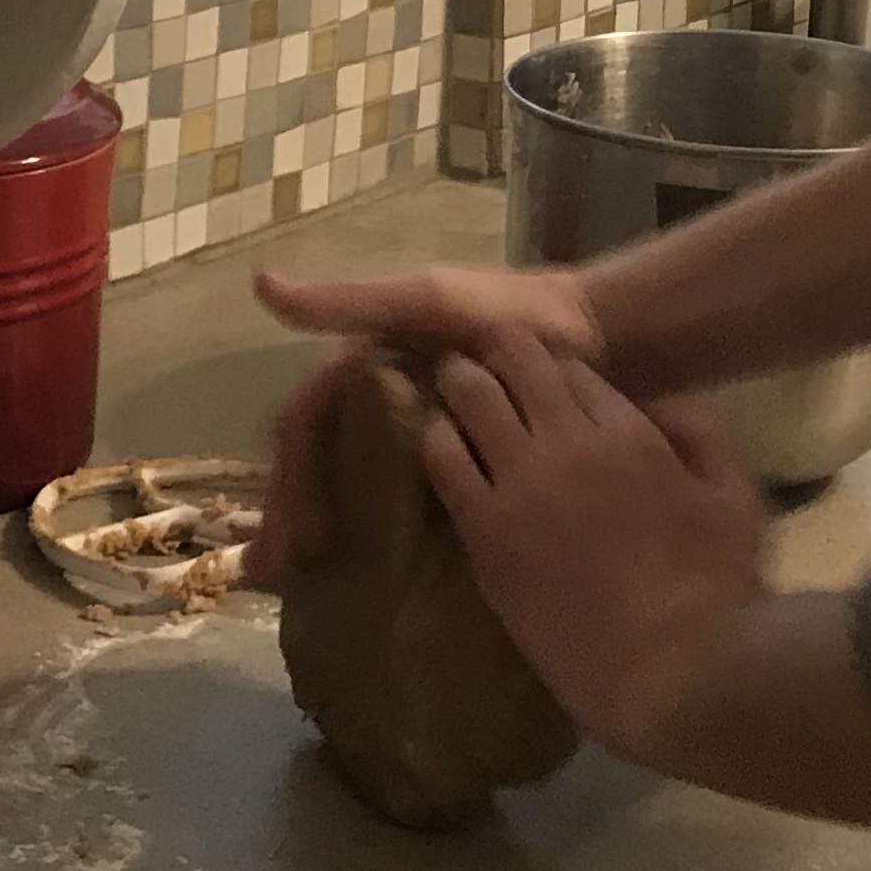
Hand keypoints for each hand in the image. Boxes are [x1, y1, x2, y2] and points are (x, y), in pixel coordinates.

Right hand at [244, 264, 599, 583]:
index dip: (284, 483)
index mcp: (372, 371)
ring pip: (369, 493)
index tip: (270, 541)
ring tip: (317, 586)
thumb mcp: (428, 301)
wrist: (609, 336)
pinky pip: (427, 505)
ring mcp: (436, 435)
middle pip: (330, 468)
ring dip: (337, 536)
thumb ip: (351, 301)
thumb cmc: (515, 312)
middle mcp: (394, 403)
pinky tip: (392, 582)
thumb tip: (261, 284)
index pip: (307, 431)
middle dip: (297, 518)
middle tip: (277, 575)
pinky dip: (399, 539)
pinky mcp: (481, 462)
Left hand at [421, 331, 769, 763]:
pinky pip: (441, 460)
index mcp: (629, 431)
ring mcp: (519, 485)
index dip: (555, 365)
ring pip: (468, 397)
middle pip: (514, 363)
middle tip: (489, 365)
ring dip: (461, 388)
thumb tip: (658, 404)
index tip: (544, 377)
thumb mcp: (736, 496)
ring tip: (456, 395)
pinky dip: (437, 438)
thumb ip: (702, 435)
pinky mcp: (484, 533)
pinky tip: (441, 445)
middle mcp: (567, 442)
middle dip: (499, 354)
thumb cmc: (718, 588)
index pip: (570, 366)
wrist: (671, 672)